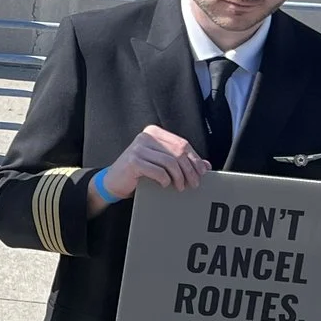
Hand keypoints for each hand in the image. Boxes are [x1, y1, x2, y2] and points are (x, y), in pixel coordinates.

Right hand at [95, 124, 209, 205]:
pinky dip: (165, 180)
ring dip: (180, 177)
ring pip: (170, 162)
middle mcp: (146, 137)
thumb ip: (181, 161)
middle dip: (190, 170)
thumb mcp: (161, 163)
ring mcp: (138, 148)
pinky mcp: (133, 161)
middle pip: (178, 152)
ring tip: (181, 187)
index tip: (202, 172)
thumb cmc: (139, 172)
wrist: (114, 181)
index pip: (182, 143)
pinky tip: (165, 185)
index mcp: (154, 133)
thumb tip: (206, 165)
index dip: (195, 159)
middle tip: (194, 184)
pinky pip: (158, 171)